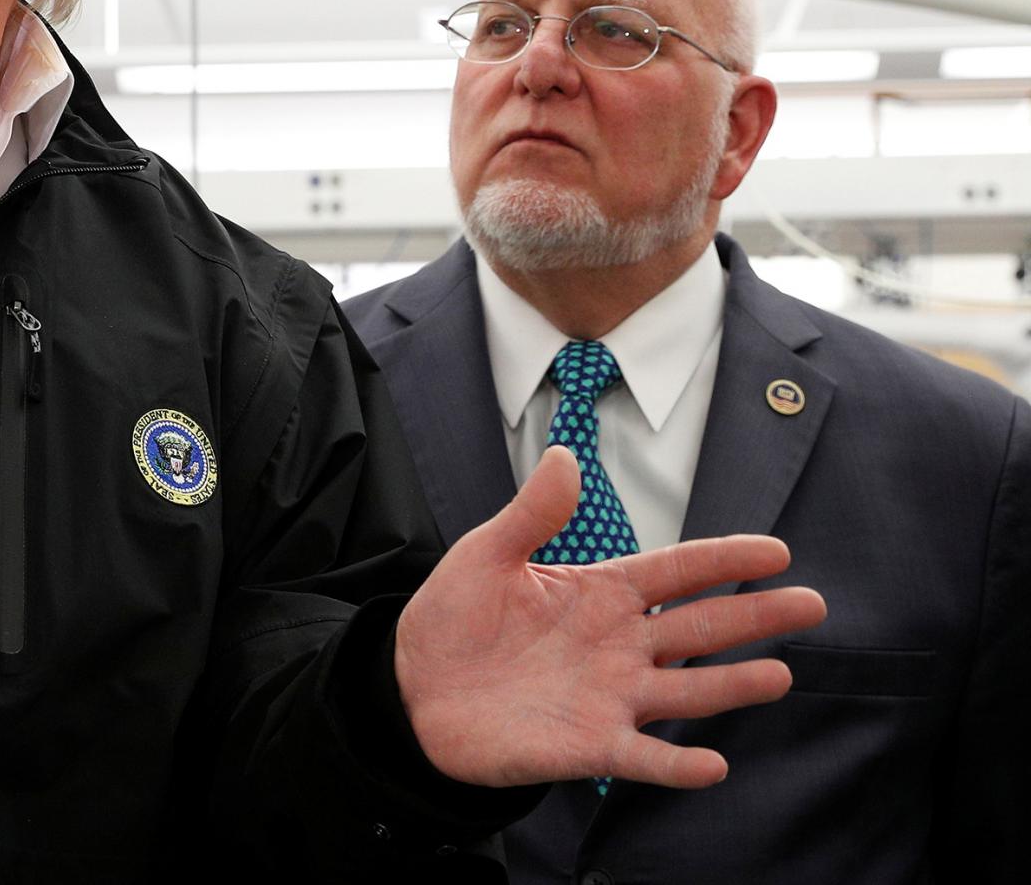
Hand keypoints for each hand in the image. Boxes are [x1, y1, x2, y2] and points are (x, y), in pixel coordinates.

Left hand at [396, 446, 825, 788]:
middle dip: (756, 618)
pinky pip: (644, 759)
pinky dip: (678, 766)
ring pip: (687, 693)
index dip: (723, 561)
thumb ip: (531, 514)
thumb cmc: (453, 620)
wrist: (413, 691)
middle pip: (700, 629)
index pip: (675, 572)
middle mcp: (619, 646)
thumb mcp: (485, 556)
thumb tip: (566, 457)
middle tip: (811, 604)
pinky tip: (714, 764)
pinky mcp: (589, 747)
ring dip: (732, 688)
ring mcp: (610, 698)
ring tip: (780, 676)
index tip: (775, 550)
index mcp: (600, 593)